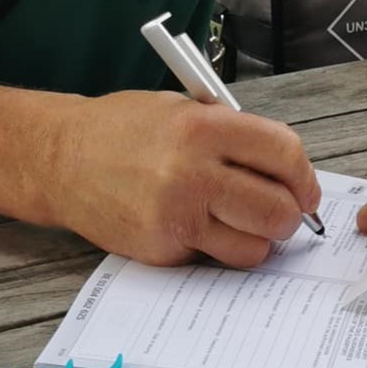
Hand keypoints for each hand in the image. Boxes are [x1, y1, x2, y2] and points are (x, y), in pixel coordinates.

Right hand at [51, 90, 322, 266]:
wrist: (61, 157)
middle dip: (290, 215)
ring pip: (254, 247)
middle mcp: (193, 172)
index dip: (304, 176)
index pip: (284, 154)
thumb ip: (231, 133)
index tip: (305, 187)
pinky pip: (212, 259)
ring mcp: (176, 216)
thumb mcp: (181, 108)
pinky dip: (215, 248)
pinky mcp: (161, 250)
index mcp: (204, 127)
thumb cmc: (122, 128)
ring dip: (258, 239)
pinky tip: (196, 225)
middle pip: (278, 210)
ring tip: (242, 222)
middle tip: (284, 212)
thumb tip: (284, 167)